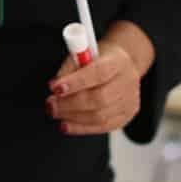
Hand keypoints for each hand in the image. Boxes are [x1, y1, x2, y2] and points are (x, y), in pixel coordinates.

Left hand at [48, 20, 154, 135]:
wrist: (122, 66)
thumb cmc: (100, 59)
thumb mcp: (84, 53)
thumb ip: (69, 69)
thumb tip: (55, 87)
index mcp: (117, 62)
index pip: (98, 73)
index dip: (75, 82)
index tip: (55, 88)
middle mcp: (127, 82)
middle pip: (99, 98)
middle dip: (69, 104)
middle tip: (50, 104)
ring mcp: (130, 101)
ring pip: (100, 116)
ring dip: (72, 117)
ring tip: (55, 112)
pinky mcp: (126, 116)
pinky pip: (102, 127)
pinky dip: (81, 128)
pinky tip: (66, 125)